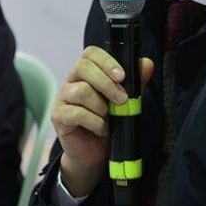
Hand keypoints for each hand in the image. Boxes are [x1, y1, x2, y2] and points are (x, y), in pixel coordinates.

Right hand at [52, 46, 153, 197]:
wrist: (95, 152)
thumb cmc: (108, 122)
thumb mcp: (126, 100)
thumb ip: (135, 81)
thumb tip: (146, 64)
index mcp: (86, 72)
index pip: (90, 53)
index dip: (106, 61)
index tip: (122, 76)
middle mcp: (71, 81)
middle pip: (82, 67)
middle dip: (106, 83)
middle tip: (122, 99)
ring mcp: (62, 98)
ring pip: (81, 91)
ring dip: (101, 106)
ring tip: (109, 118)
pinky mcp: (58, 116)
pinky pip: (76, 113)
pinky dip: (94, 122)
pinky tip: (101, 129)